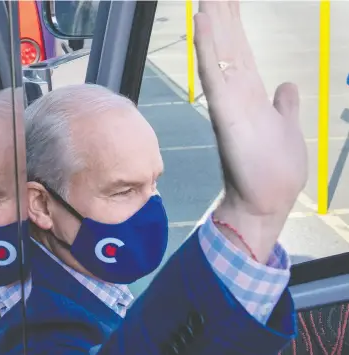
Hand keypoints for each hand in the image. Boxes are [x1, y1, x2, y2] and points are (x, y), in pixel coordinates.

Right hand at [194, 1, 306, 259]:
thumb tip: (286, 84)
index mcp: (251, 94)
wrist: (265, 200)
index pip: (242, 51)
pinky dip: (208, 46)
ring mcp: (229, 99)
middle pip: (230, 43)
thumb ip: (284, 105)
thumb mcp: (287, 128)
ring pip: (220, 50)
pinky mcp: (226, 111)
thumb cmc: (273, 169)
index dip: (235, 23)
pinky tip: (202, 21)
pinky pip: (215, 72)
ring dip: (212, 19)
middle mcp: (237, 91)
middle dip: (222, 11)